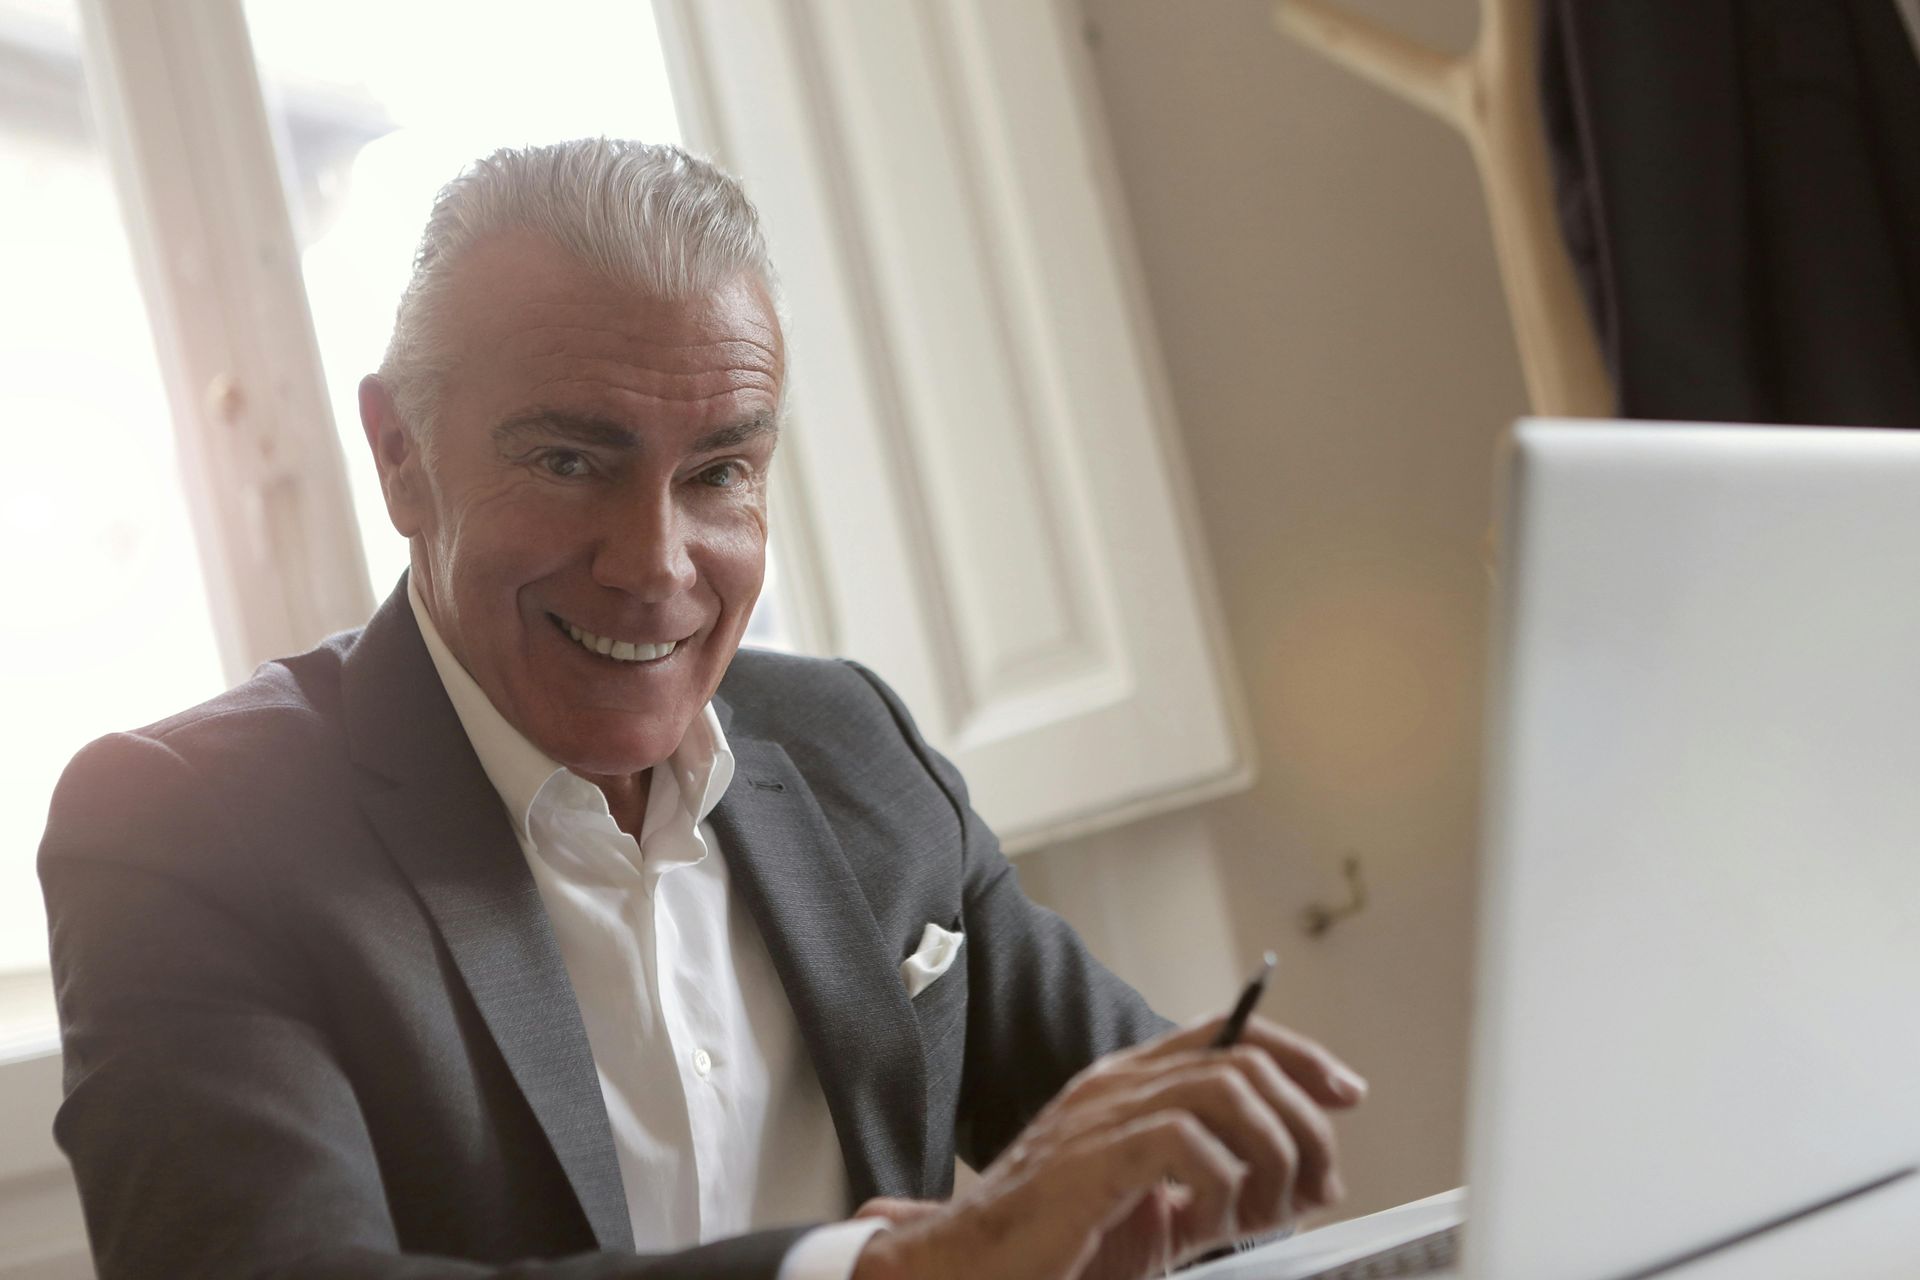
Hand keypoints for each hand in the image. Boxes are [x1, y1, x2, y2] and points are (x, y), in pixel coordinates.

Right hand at [849, 1014, 1365, 1279]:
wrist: (970, 1269)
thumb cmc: (1061, 1243)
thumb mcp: (1158, 1205)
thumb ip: (1221, 1182)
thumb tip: (1307, 1181)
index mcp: (1131, 1084)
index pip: (1231, 1033)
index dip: (1300, 1056)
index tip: (1347, 1094)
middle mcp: (1118, 1083)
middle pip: (1246, 1061)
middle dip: (1305, 1126)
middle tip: (1316, 1191)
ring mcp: (1102, 1115)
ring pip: (1229, 1091)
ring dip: (1272, 1157)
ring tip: (1261, 1216)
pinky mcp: (1094, 1159)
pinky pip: (1189, 1146)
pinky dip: (1222, 1191)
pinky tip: (1204, 1228)